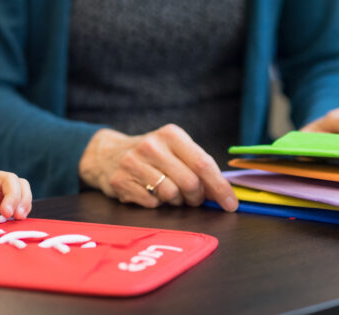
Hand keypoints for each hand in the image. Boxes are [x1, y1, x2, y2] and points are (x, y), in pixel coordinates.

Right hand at [78, 124, 237, 211]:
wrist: (106, 154)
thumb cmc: (151, 156)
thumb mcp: (174, 150)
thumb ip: (198, 167)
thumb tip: (223, 194)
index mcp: (171, 134)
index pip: (203, 164)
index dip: (220, 187)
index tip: (231, 204)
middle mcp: (152, 146)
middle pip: (190, 182)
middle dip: (196, 197)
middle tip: (193, 199)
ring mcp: (133, 163)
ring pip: (171, 195)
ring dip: (176, 201)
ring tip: (169, 193)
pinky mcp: (120, 181)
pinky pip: (152, 204)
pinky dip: (156, 204)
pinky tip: (149, 192)